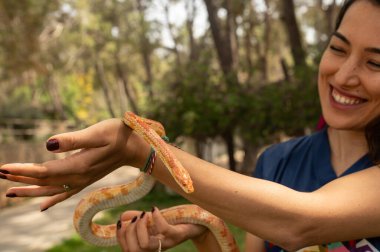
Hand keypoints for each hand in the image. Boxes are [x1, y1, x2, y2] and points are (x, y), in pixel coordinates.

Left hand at [1, 118, 144, 210]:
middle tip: (0, 175)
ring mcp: (82, 180)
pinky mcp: (86, 178)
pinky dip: (51, 199)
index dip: (23, 171)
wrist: (135, 147)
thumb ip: (72, 139)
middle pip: (44, 181)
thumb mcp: (96, 132)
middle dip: (21, 179)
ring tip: (10, 192)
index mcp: (79, 165)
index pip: (45, 171)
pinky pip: (65, 193)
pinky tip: (42, 205)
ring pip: (51, 189)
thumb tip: (47, 144)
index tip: (4, 168)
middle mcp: (78, 177)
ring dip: (30, 190)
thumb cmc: (118, 135)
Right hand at [117, 206, 206, 251]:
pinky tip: (154, 209)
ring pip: (144, 245)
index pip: (128, 250)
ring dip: (140, 226)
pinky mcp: (177, 235)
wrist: (198, 222)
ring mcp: (167, 243)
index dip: (120, 237)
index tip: (120, 222)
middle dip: (129, 232)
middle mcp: (156, 248)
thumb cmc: (174, 220)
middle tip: (137, 217)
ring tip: (144, 214)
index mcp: (148, 246)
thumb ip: (138, 219)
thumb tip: (122, 217)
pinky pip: (163, 230)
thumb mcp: (153, 219)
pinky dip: (155, 217)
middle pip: (133, 251)